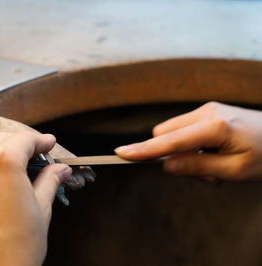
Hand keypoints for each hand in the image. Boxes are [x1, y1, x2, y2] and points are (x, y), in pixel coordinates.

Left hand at [0, 132, 71, 265]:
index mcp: (4, 162)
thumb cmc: (15, 251)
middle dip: (21, 143)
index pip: (25, 139)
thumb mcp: (41, 211)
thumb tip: (59, 171)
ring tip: (11, 156)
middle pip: (1, 139)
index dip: (41, 140)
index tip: (48, 144)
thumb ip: (49, 182)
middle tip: (36, 155)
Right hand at [115, 102, 261, 180]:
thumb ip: (197, 167)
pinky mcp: (209, 111)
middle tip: (202, 174)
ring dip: (183, 152)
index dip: (143, 150)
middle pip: (165, 134)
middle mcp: (206, 112)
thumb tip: (166, 165)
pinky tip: (213, 154)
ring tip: (213, 166)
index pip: (169, 141)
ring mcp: (207, 109)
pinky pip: (185, 130)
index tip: (120, 154)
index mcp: (214, 126)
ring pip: (173, 133)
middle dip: (171, 156)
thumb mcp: (234, 170)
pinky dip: (191, 146)